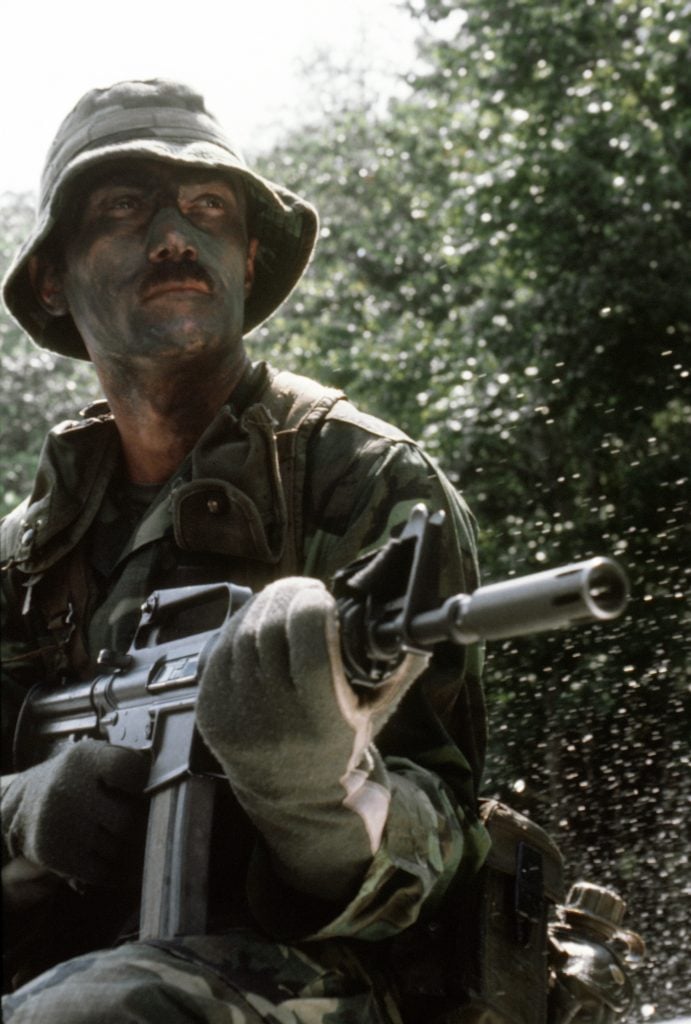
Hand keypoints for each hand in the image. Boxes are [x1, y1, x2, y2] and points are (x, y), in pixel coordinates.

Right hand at [1, 739, 148, 887]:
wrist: (25, 804)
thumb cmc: (75, 779)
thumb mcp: (95, 758)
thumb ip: (129, 764)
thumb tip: (170, 780)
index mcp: (84, 759)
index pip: (130, 770)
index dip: (148, 784)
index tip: (153, 792)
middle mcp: (67, 789)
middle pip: (127, 819)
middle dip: (143, 826)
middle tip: (151, 826)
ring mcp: (58, 824)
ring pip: (118, 849)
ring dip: (133, 849)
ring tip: (135, 842)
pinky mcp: (54, 854)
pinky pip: (103, 872)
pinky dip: (120, 872)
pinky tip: (124, 863)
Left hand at [196, 577, 427, 899]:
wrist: (294, 795)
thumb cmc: (342, 742)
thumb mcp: (378, 711)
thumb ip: (397, 666)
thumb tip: (413, 622)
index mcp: (319, 718)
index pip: (307, 637)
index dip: (314, 605)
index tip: (325, 598)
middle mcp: (272, 717)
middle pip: (270, 626)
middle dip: (289, 596)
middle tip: (306, 591)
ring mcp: (234, 714)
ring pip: (242, 631)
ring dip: (264, 605)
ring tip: (285, 602)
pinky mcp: (209, 709)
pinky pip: (219, 648)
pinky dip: (240, 625)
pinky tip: (260, 621)